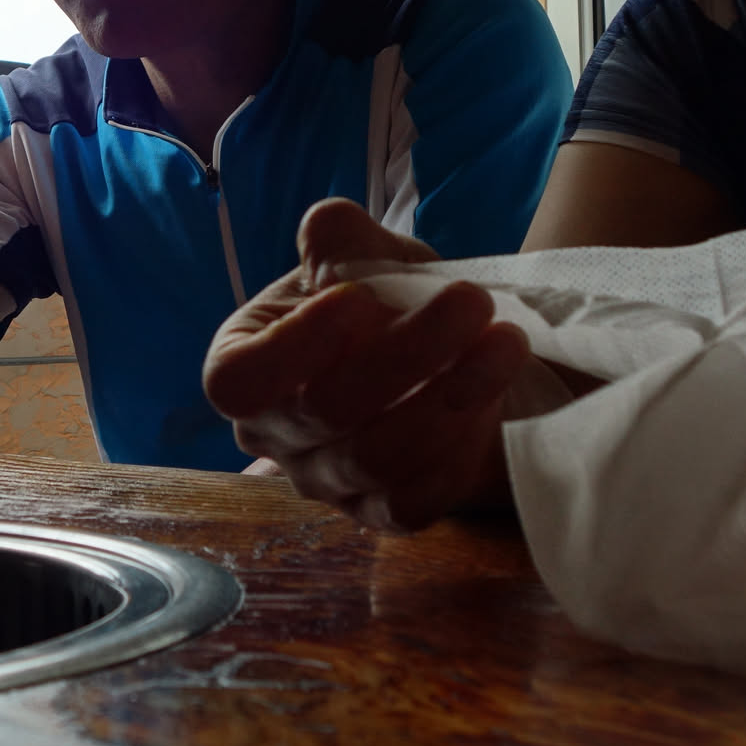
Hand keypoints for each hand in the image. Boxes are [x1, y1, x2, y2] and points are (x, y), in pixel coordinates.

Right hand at [203, 199, 529, 531]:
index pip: (239, 380)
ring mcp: (326, 481)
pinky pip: (414, 501)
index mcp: (244, 363)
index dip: (294, 346)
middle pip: (323, 411)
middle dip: (406, 353)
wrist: (443, 357)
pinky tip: (495, 395)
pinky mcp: (382, 514)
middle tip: (472, 301)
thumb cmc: (385, 302)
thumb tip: (331, 231)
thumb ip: (340, 238)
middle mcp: (274, 433)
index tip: (357, 301)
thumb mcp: (364, 255)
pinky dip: (459, 448)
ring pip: (375, 458)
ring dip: (449, 397)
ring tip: (506, 342)